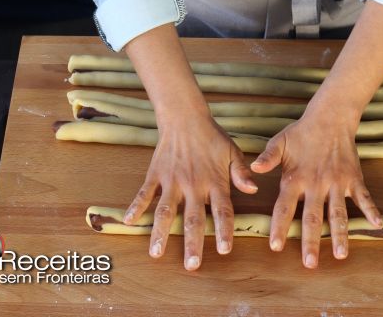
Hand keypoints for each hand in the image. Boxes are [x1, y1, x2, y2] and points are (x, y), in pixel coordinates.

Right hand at [122, 117, 257, 270]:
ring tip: (156, 254)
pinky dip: (136, 207)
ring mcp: (172, 180)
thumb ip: (241, 173)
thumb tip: (253, 190)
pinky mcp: (156, 174)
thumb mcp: (233, 152)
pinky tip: (129, 222)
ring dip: (160, 233)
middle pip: (192, 218)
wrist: (185, 117)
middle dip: (192, 243)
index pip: (222, 210)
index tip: (225, 250)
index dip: (224, 231)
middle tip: (192, 265)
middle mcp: (193, 185)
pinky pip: (145, 193)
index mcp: (214, 181)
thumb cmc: (212, 138)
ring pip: (165, 211)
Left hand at [251, 112, 381, 268]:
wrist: (330, 118)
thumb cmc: (301, 133)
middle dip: (310, 242)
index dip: (279, 227)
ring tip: (340, 254)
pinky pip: (363, 197)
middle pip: (312, 218)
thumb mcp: (279, 142)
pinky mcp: (353, 178)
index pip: (284, 207)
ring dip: (339, 234)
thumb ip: (266, 158)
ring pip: (338, 213)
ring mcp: (337, 182)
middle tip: (309, 264)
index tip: (275, 246)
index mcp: (295, 178)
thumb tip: (253, 170)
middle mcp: (316, 184)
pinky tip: (378, 225)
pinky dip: (371, 210)